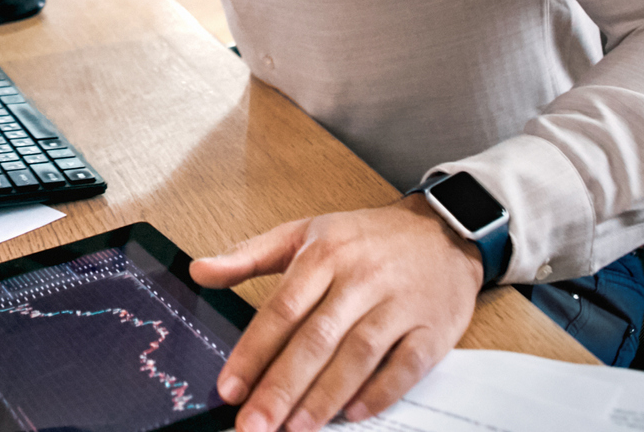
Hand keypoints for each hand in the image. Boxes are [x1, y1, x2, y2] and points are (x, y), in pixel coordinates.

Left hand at [190, 195, 483, 429]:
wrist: (445, 231)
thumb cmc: (366, 238)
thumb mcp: (305, 233)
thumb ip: (249, 255)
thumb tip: (199, 271)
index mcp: (325, 254)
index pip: (282, 309)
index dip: (254, 351)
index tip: (229, 388)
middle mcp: (361, 279)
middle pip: (316, 339)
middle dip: (282, 386)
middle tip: (254, 425)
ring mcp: (400, 304)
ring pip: (358, 355)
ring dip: (325, 396)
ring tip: (294, 429)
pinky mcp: (433, 329)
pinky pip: (406, 366)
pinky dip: (380, 391)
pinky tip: (352, 414)